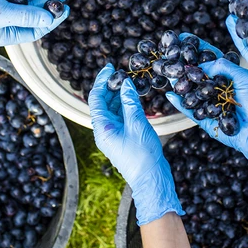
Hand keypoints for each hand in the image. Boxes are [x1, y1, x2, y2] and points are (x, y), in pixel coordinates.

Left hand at [89, 65, 183, 224]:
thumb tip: (125, 84)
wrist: (152, 179)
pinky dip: (126, 104)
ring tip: (128, 81)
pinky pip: (121, 115)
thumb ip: (130, 102)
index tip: (110, 68)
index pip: (96, 99)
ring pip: (113, 108)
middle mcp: (105, 130)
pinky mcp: (123, 136)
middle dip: (110, 86)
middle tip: (121, 73)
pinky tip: (133, 95)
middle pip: (103, 102)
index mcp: (102, 128)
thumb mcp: (137, 124)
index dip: (101, 81)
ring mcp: (114, 133)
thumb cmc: (143, 155)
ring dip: (119, 94)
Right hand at [166, 56, 247, 178]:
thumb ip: (223, 66)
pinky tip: (170, 94)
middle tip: (170, 55)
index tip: (183, 38)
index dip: (197, 48)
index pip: (209, 58)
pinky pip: (191, 110)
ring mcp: (211, 104)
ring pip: (192, 91)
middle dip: (184, 65)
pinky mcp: (206, 120)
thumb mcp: (244, 77)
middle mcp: (218, 89)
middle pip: (197, 74)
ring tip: (167, 72)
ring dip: (180, 83)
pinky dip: (180, 103)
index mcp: (229, 76)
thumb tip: (202, 65)